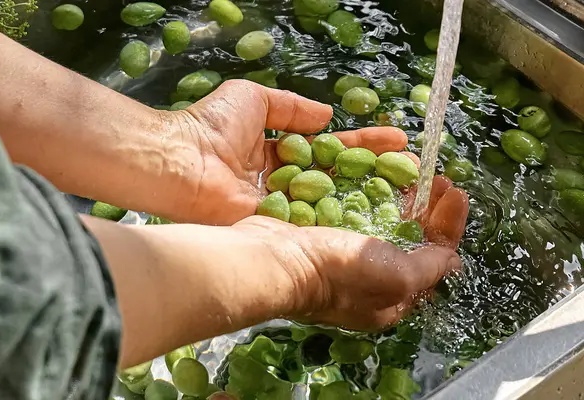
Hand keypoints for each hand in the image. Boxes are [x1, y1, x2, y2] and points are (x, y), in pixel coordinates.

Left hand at [161, 80, 407, 224]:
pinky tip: (378, 217)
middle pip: (339, 177)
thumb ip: (291, 107)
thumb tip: (327, 115)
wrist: (181, 163)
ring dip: (369, 196)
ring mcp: (283, 207)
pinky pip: (316, 223)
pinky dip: (344, 220)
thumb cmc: (211, 126)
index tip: (398, 138)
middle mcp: (285, 182)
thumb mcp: (254, 99)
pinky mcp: (277, 228)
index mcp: (278, 152)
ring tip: (410, 193)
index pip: (332, 146)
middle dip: (377, 172)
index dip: (365, 142)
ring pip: (333, 201)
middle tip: (416, 170)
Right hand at [233, 183, 467, 330]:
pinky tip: (377, 177)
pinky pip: (358, 214)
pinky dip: (372, 196)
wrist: (275, 261)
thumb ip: (430, 267)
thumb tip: (454, 261)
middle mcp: (371, 280)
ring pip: (384, 223)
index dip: (448, 225)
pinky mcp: (324, 237)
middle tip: (436, 179)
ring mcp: (345, 258)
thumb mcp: (396, 277)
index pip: (434, 259)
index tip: (456, 193)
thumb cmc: (339, 275)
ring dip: (402, 198)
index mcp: (392, 297)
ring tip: (412, 172)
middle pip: (410, 239)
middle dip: (427, 209)